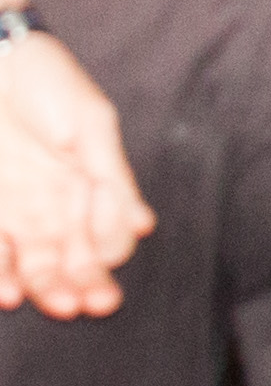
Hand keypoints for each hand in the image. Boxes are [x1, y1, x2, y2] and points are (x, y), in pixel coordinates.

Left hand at [0, 20, 149, 317]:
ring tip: (55, 304)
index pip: (105, 237)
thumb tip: (142, 226)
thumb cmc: (45, 80)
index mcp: (87, 186)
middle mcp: (52, 205)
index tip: (108, 268)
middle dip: (81, 286)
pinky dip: (1, 273)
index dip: (107, 254)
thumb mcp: (90, 124)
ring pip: (32, 263)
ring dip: (44, 288)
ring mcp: (14, 209)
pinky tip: (10, 291)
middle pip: (70, 258)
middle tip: (89, 305)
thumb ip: (111, 175)